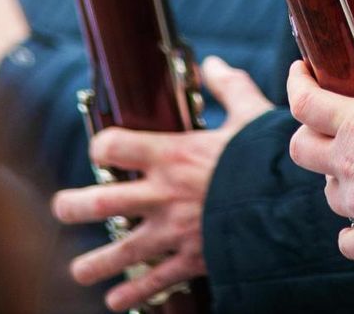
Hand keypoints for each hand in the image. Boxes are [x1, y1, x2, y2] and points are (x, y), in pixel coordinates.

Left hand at [51, 56, 272, 311]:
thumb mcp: (251, 113)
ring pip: (121, 251)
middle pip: (101, 202)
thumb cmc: (268, 155)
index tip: (102, 149)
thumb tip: (213, 64)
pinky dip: (134, 295)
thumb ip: (229, 87)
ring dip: (95, 263)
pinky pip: (155, 281)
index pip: (114, 145)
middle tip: (63, 208)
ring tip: (79, 271)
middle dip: (74, 206)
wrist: (291, 205)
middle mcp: (163, 193)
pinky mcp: (192, 259)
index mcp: (173, 154)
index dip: (102, 145)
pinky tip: (116, 301)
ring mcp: (174, 230)